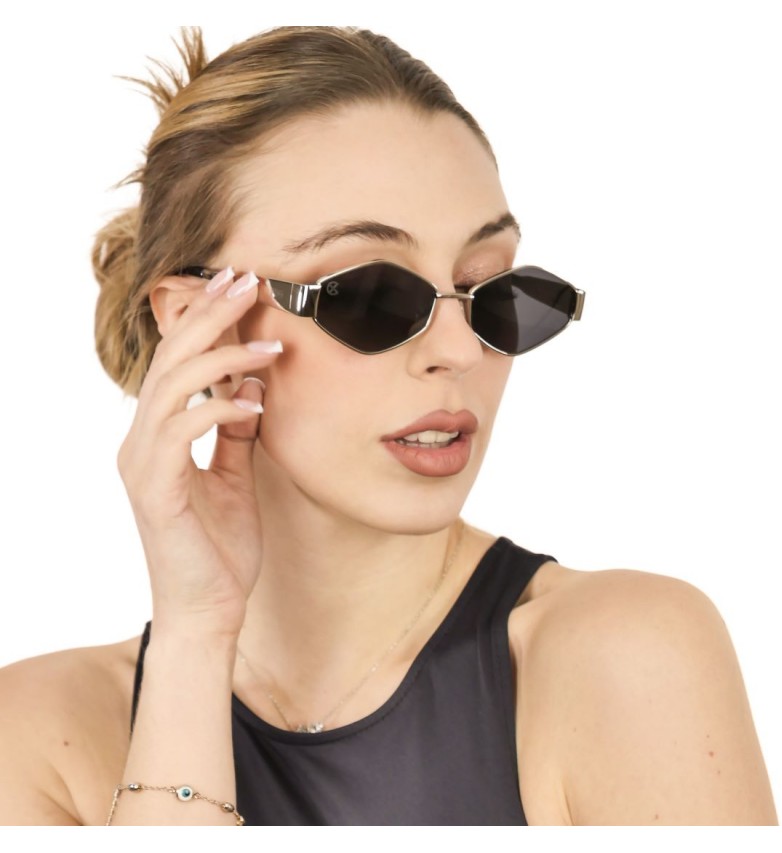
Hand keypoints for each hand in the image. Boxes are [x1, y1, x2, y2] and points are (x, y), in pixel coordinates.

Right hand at [117, 269, 280, 637]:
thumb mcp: (234, 477)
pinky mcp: (156, 491)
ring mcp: (143, 465)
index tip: (239, 286)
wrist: (209, 611)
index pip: (176, 363)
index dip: (204, 320)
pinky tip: (253, 403)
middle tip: (247, 282)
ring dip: (221, 358)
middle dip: (208, 316)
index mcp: (158, 437)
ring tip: (269, 346)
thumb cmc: (219, 548)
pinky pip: (181, 432)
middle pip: (168, 360)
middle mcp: (142, 443)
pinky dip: (218, 409)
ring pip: (171, 386)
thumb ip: (235, 431)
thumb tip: (249, 384)